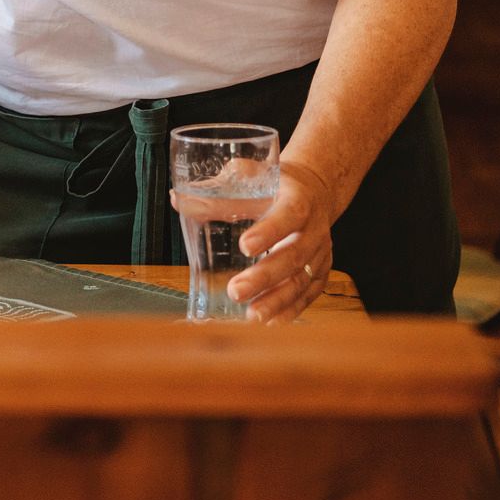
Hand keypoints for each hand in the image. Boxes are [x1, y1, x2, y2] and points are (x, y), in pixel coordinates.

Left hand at [226, 161, 336, 323]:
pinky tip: (271, 322)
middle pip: (292, 256)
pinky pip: (308, 295)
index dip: (268, 232)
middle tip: (235, 291)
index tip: (244, 246)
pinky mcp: (321, 271)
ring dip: (276, 301)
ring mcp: (320, 253)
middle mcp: (314, 229)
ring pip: (301, 281)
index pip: (287, 215)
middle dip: (264, 277)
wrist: (315, 192)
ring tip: (252, 316)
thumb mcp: (252, 177)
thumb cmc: (275, 184)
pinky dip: (291, 310)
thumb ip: (221, 192)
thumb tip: (179, 200)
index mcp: (298, 199)